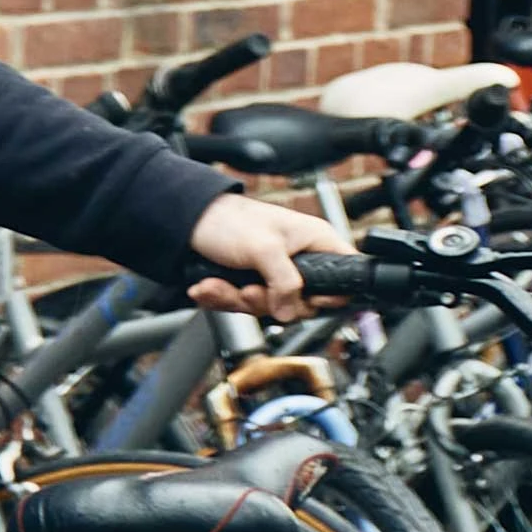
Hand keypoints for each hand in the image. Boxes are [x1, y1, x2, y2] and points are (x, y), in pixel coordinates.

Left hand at [183, 195, 355, 319]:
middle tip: (249, 290)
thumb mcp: (264, 248)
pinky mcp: (252, 283)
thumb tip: (291, 311)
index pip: (344, 277)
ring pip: (270, 307)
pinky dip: (222, 299)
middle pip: (302, 303)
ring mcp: (274, 275)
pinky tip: (208, 287)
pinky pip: (244, 305)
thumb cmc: (228, 219)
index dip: (331, 296)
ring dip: (237, 301)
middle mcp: (299, 261)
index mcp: (316, 243)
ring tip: (218, 285)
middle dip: (268, 302)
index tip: (306, 299)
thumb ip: (285, 282)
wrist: (187, 221)